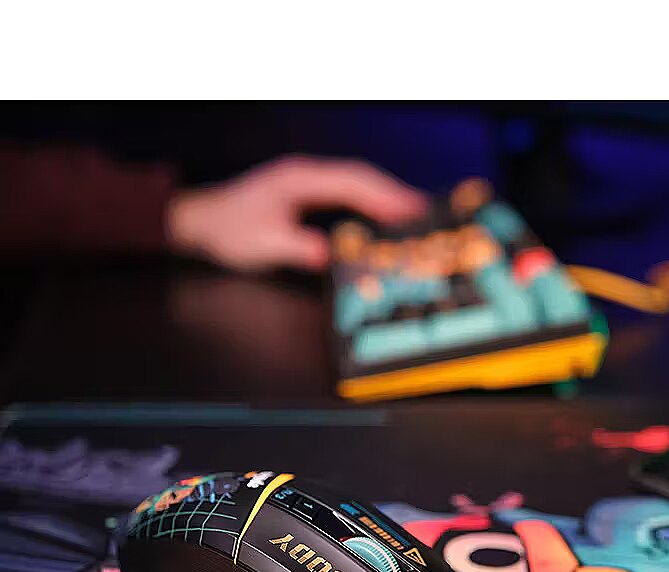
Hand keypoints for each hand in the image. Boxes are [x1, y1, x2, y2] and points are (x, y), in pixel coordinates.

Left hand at [166, 155, 425, 271]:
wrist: (198, 221)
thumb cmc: (227, 229)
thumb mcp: (262, 243)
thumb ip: (296, 247)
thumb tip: (329, 254)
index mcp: (299, 179)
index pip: (352, 182)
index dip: (384, 195)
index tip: (411, 209)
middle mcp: (306, 174)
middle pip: (359, 177)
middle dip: (393, 193)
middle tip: (425, 211)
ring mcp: (305, 182)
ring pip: (353, 183)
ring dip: (382, 196)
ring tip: (411, 214)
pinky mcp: (303, 194)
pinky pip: (343, 194)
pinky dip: (365, 203)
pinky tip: (378, 217)